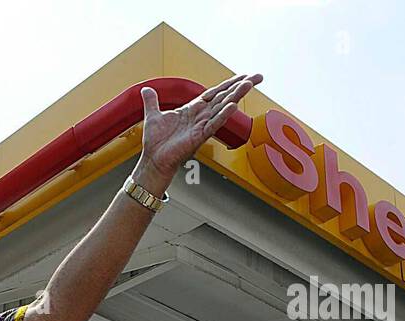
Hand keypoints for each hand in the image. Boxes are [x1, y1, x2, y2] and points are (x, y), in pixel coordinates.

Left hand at [137, 73, 262, 190]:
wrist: (153, 160)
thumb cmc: (156, 143)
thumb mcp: (153, 116)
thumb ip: (152, 101)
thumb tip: (146, 89)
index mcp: (192, 110)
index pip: (214, 93)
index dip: (228, 84)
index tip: (243, 76)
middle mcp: (200, 117)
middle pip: (224, 97)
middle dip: (241, 86)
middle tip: (258, 77)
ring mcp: (201, 126)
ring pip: (222, 107)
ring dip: (236, 95)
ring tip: (249, 84)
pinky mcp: (199, 137)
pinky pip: (213, 124)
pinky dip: (223, 115)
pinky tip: (233, 105)